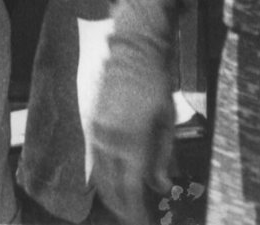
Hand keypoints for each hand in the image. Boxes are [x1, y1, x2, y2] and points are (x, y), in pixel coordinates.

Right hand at [92, 0, 176, 224]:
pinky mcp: (92, 124)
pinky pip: (95, 159)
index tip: (144, 222)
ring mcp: (98, 131)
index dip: (136, 211)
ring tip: (126, 205)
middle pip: (112, 187)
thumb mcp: (167, 120)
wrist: (134, 51)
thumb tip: (161, 187)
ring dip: (111, 194)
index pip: (131, 189)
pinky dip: (103, 176)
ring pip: (100, 176)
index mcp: (132, 140)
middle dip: (123, 207)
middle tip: (136, 217)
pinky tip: (114, 181)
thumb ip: (162, 156)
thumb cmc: (156, 83)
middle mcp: (111, 139)